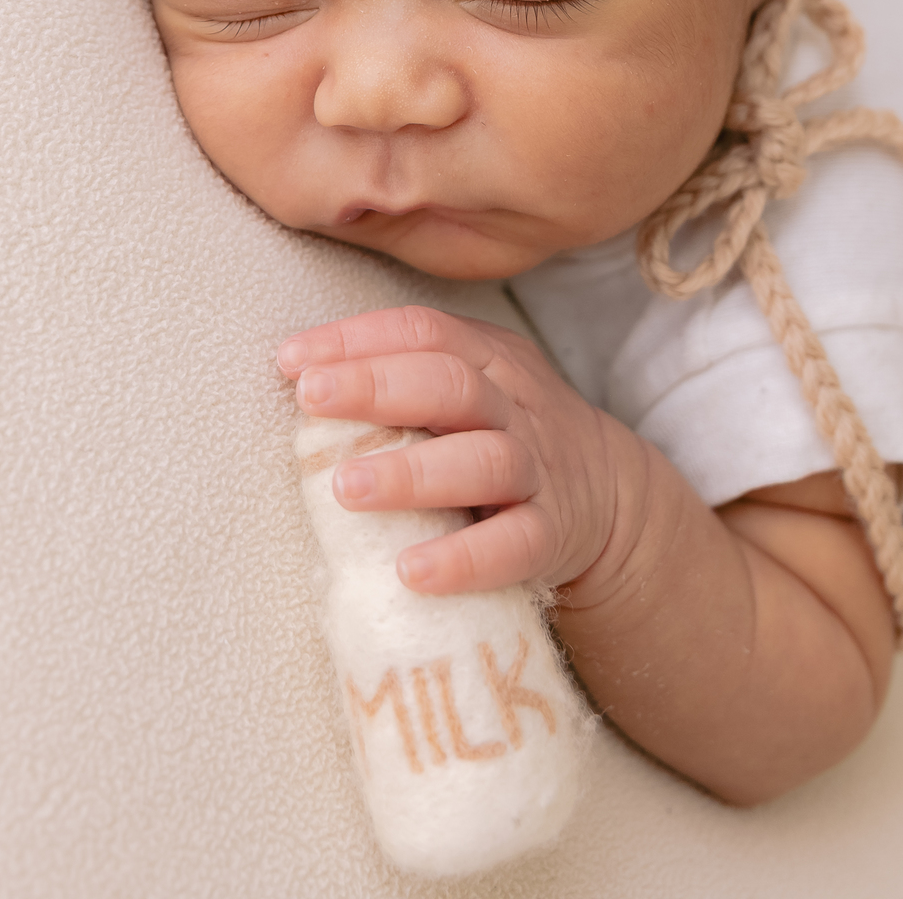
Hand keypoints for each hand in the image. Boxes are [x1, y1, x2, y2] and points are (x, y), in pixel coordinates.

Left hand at [278, 306, 642, 596]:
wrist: (611, 501)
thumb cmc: (506, 436)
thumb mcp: (472, 388)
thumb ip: (404, 379)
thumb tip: (298, 379)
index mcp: (489, 360)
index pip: (423, 330)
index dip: (357, 339)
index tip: (291, 360)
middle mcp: (515, 407)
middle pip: (450, 383)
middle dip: (376, 386)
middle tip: (311, 399)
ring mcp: (538, 470)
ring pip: (483, 460)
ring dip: (411, 473)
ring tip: (347, 488)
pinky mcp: (553, 534)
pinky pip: (515, 544)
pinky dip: (465, 560)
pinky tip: (412, 572)